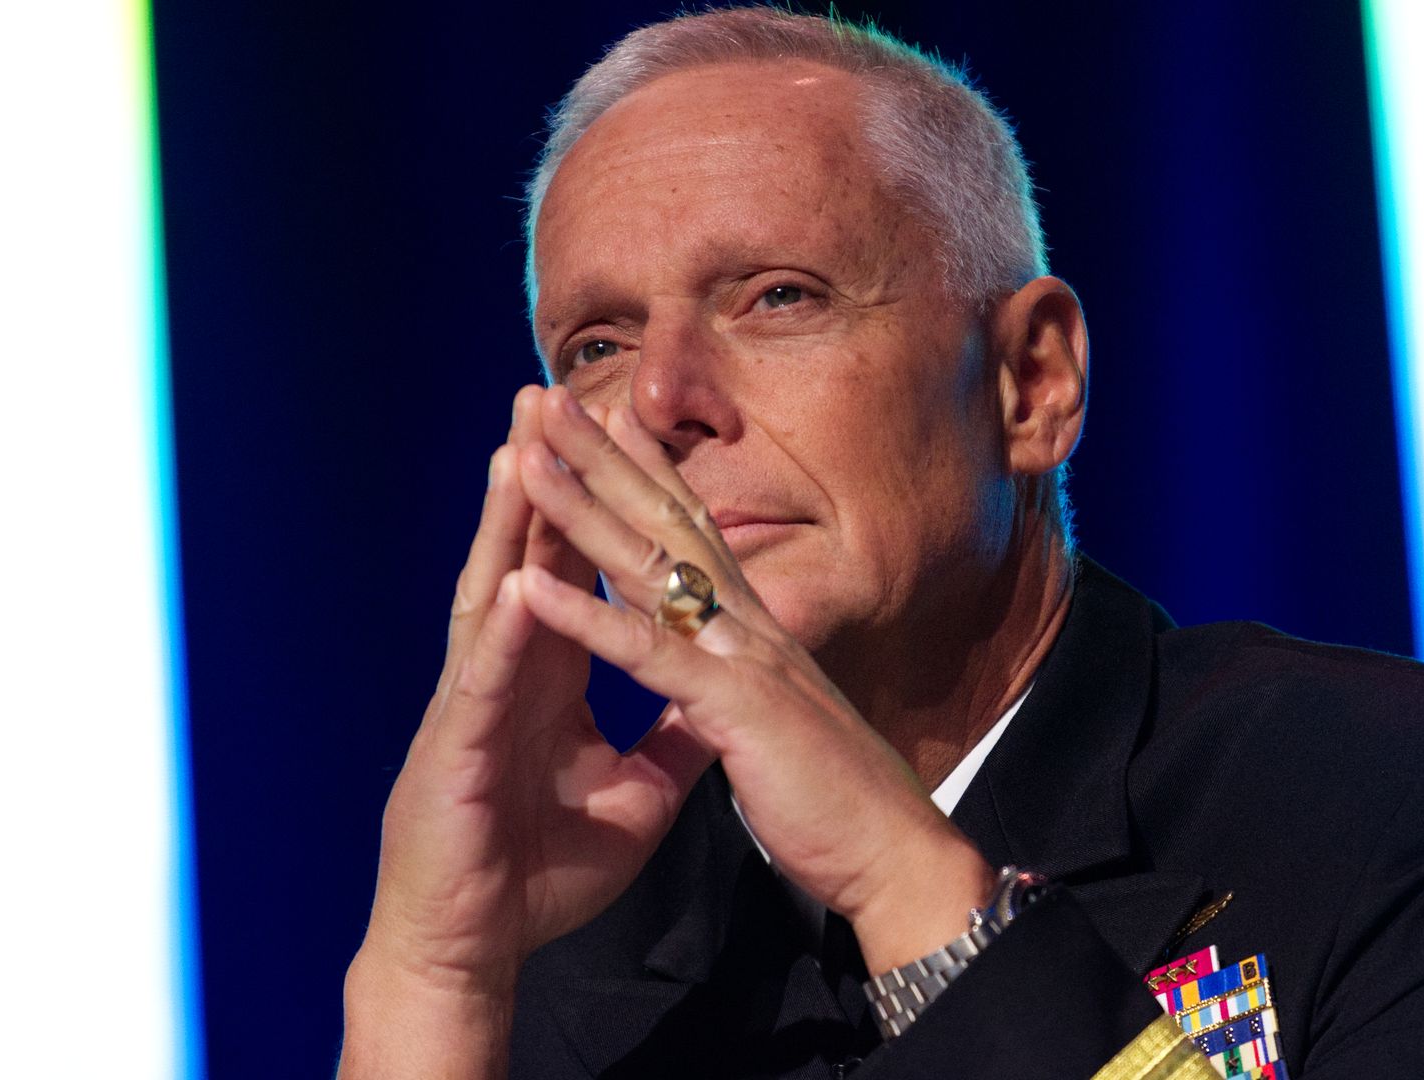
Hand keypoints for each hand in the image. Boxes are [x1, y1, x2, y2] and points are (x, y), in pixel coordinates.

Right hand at [341, 387, 712, 1078]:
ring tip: (523, 447)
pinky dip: (504, 629)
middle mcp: (504, 673)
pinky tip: (518, 581)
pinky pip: (483, 681)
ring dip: (508, 524)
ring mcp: (473, 705)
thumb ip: (672, 743)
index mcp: (545, 677)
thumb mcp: (632, 796)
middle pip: (525, 557)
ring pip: (492, 594)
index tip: (621, 436)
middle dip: (542, 477)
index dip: (595, 503)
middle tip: (552, 394)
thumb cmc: (535, 873)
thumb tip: (718, 699)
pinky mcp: (455, 751)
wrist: (471, 946)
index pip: (570, 570)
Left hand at [511, 384, 992, 971]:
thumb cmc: (838, 800)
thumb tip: (724, 667)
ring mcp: (744, 659)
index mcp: (758, 632)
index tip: (607, 419)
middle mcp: (751, 626)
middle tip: (548, 396)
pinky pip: (649, 655)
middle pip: (667, 523)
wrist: (896, 853)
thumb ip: (748, 684)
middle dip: (605, 456)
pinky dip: (588, 618)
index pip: (696, 534)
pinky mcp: (734, 707)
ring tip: (526, 457)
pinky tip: (534, 586)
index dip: (650, 472)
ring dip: (583, 508)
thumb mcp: (782, 724)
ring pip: (650, 568)